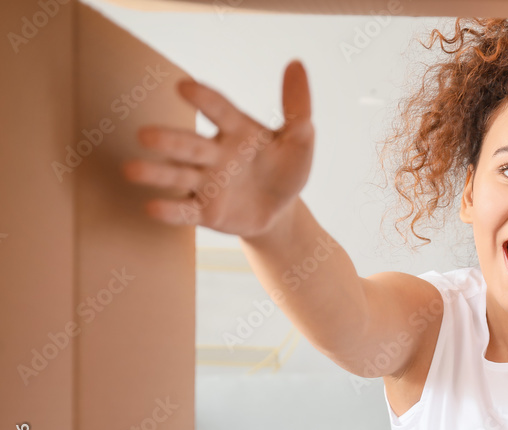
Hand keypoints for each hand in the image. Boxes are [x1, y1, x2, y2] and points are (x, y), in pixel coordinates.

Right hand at [121, 59, 314, 237]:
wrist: (280, 212)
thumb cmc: (285, 169)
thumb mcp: (300, 142)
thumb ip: (298, 107)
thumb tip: (296, 64)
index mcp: (237, 131)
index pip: (219, 111)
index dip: (205, 100)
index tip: (184, 86)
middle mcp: (214, 153)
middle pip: (189, 145)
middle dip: (169, 140)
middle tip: (144, 135)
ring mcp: (206, 182)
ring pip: (178, 175)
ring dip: (156, 173)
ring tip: (131, 170)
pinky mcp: (203, 211)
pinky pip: (184, 210)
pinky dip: (169, 211)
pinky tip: (151, 207)